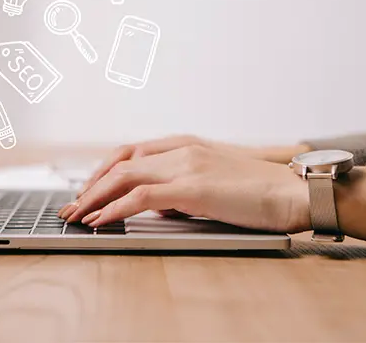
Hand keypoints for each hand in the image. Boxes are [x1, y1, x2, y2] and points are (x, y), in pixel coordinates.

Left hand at [78, 135, 304, 196]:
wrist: (294, 192)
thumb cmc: (261, 192)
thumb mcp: (215, 183)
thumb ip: (183, 188)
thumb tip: (156, 205)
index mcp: (187, 144)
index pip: (131, 152)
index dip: (104, 171)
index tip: (87, 190)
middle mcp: (182, 149)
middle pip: (120, 162)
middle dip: (90, 185)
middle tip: (71, 206)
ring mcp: (186, 165)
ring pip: (123, 176)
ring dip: (94, 197)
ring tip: (76, 216)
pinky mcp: (192, 187)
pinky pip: (140, 197)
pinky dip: (114, 208)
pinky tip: (100, 221)